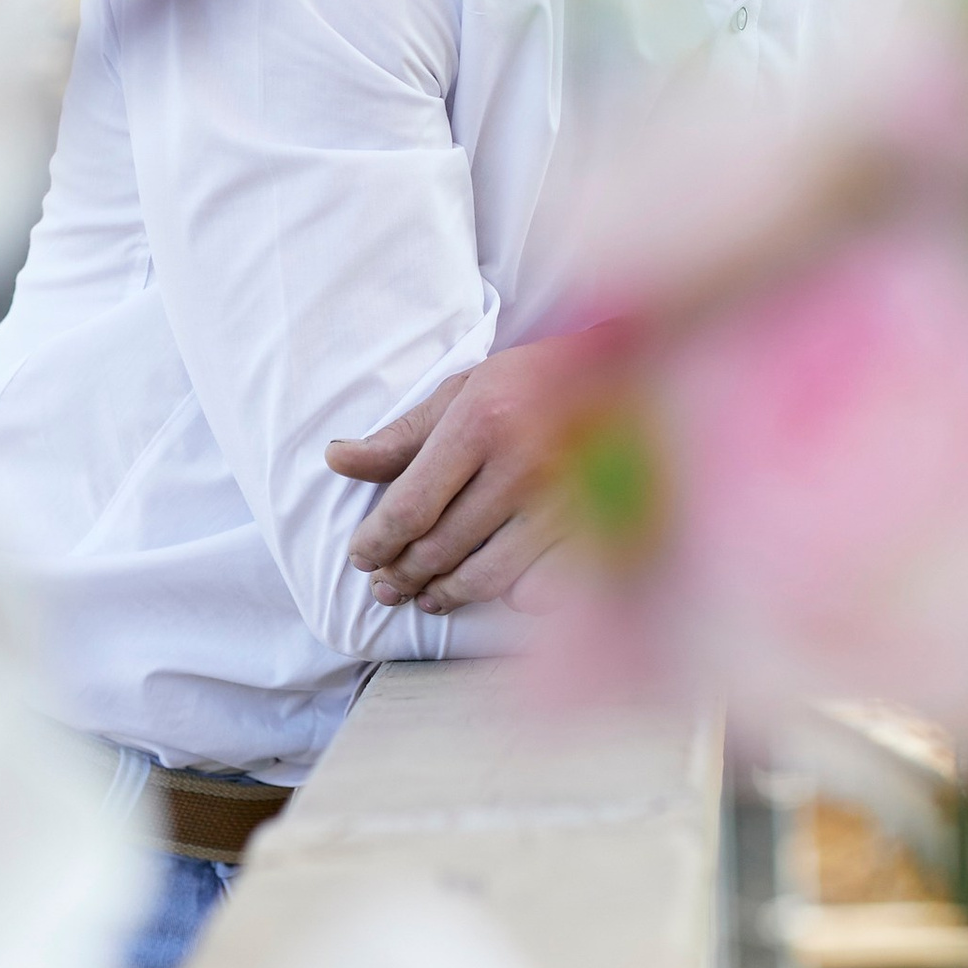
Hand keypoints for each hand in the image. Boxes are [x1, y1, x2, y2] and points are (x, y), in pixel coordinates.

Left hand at [326, 335, 583, 613]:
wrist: (628, 373)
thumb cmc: (534, 380)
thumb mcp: (464, 391)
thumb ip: (403, 434)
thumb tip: (338, 461)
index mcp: (482, 423)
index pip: (411, 506)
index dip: (378, 541)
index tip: (361, 555)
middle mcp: (523, 465)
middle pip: (442, 546)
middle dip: (403, 573)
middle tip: (385, 584)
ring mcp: (565, 500)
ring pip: (487, 575)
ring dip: (446, 593)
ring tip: (427, 594)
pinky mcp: (596, 526)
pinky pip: (542, 583)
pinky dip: (512, 595)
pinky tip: (495, 590)